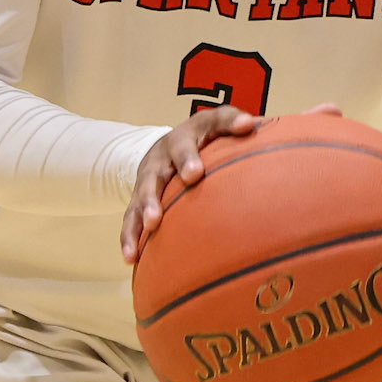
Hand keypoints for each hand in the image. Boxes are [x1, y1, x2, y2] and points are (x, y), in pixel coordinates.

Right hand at [121, 100, 341, 262]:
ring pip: (147, 185)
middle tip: (194, 176)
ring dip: (147, 203)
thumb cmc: (218, 145)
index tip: (251, 125)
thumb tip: (335, 110)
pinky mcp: (136, 198)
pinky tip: (132, 259)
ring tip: (153, 224)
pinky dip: (128, 236)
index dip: (235, 119)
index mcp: (206, 127)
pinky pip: (128, 218)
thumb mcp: (244, 132)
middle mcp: (176, 145)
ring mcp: (154, 172)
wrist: (166, 150)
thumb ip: (284, 126)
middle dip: (186, 160)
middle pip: (178, 148)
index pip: (221, 118)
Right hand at [121, 106, 257, 263]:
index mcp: (181, 140)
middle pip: (154, 175)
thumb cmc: (202, 137)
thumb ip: (232, 122)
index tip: (195, 173)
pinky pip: (130, 220)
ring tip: (149, 229)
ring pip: (139, 198)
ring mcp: (146, 181)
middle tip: (159, 214)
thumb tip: (251, 123)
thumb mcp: (216, 123)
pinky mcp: (138, 201)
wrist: (168, 145)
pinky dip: (129, 238)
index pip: (185, 145)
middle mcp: (159, 160)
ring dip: (142, 215)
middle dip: (156, 194)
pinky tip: (131, 258)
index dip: (188, 158)